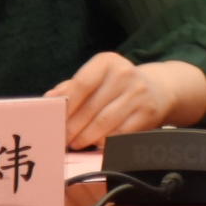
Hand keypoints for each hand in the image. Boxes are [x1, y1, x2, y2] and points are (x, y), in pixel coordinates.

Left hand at [46, 53, 171, 148]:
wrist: (157, 89)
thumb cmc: (115, 85)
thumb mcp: (96, 78)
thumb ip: (71, 87)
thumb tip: (48, 99)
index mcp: (108, 62)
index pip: (82, 84)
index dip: (66, 105)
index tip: (54, 119)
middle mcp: (125, 74)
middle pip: (91, 107)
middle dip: (72, 127)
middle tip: (61, 138)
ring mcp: (138, 93)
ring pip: (104, 123)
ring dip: (85, 137)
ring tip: (75, 143)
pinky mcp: (147, 112)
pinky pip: (120, 133)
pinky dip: (104, 141)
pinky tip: (95, 144)